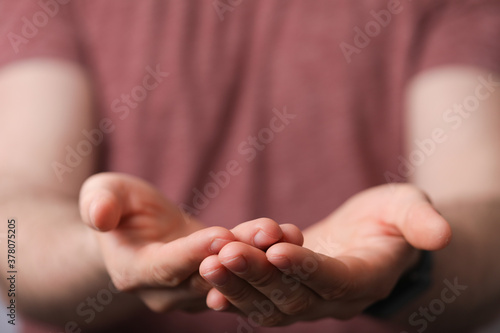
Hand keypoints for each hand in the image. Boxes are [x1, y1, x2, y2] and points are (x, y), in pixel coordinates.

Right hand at [79, 172, 301, 312]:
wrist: (137, 229)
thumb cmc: (118, 207)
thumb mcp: (103, 194)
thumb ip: (99, 203)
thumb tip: (98, 215)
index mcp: (135, 273)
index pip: (166, 267)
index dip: (193, 253)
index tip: (221, 236)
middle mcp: (165, 292)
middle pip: (207, 275)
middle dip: (239, 254)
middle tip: (270, 232)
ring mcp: (193, 291)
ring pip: (232, 276)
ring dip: (260, 255)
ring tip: (287, 232)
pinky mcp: (216, 281)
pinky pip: (242, 271)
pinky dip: (264, 254)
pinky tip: (290, 235)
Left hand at [199, 184, 451, 325]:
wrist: (368, 237)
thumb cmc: (391, 219)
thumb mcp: (409, 209)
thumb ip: (420, 221)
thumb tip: (442, 234)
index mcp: (365, 278)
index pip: (334, 279)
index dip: (307, 268)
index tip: (277, 249)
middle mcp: (333, 299)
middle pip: (292, 295)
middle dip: (258, 275)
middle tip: (225, 255)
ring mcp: (307, 301)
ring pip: (268, 304)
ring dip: (237, 286)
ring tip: (208, 264)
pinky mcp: (286, 294)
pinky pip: (257, 302)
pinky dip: (233, 295)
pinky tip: (207, 283)